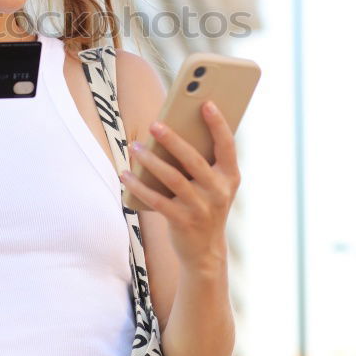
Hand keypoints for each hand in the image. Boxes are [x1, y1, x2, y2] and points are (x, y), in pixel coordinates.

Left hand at [120, 100, 240, 269]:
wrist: (206, 252)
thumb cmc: (205, 206)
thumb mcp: (213, 185)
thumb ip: (202, 161)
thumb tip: (172, 130)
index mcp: (230, 177)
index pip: (227, 145)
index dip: (218, 124)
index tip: (206, 103)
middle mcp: (219, 192)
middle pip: (193, 160)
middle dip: (173, 140)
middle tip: (154, 124)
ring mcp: (202, 208)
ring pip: (173, 179)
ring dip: (151, 161)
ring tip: (134, 147)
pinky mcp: (183, 222)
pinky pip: (157, 200)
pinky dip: (139, 186)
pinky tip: (125, 174)